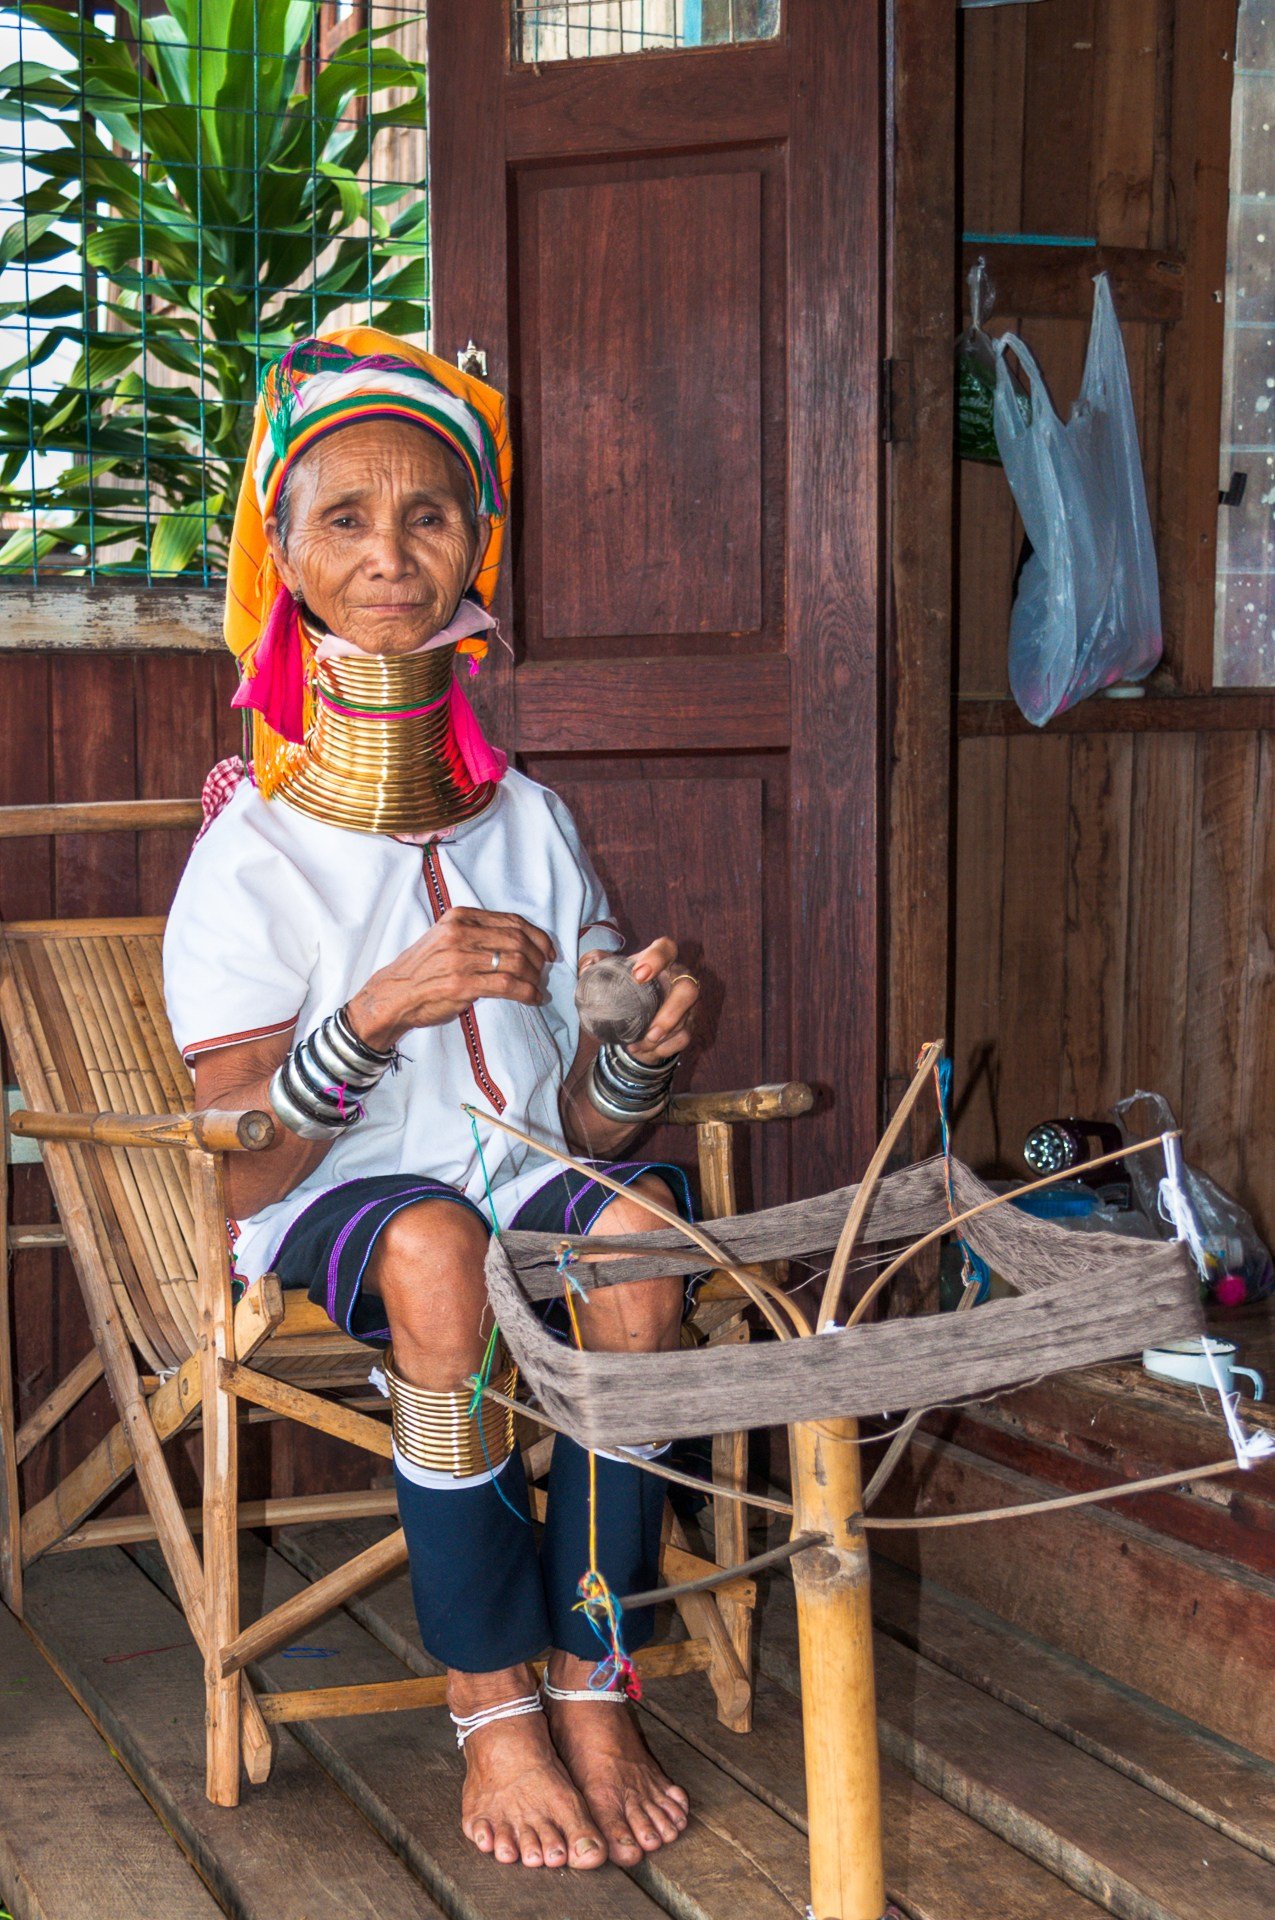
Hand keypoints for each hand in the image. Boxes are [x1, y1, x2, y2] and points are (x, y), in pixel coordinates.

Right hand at [346, 907, 555, 1049]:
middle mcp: (460, 933)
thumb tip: (520, 942)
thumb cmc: (423, 969)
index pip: (512, 921)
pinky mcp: (461, 983)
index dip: (538, 936)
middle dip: (539, 958)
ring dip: (534, 977)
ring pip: (516, 962)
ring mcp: (460, 958)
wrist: (394, 994)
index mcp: (460, 917)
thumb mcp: (447, 938)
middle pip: (518, 940)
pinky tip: (532, 998)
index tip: (549, 950)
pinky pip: (507, 985)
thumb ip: (478, 934)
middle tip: (544, 972)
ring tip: (536, 987)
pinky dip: (526, 992)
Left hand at [601, 936, 697, 1064]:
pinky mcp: (689, 1024)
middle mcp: (679, 978)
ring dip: (662, 1037)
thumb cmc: (623, 988)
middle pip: (688, 989)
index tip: (638, 976)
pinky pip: (683, 1038)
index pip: (666, 948)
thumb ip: (594, 966)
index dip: (656, 959)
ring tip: (637, 1045)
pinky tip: (644, 1050)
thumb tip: (587, 967)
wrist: (633, 1018)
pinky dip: (663, 1048)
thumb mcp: (606, 974)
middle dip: (671, 1012)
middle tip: (649, 1031)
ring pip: (685, 1019)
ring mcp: (687, 1003)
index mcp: (660, 959)